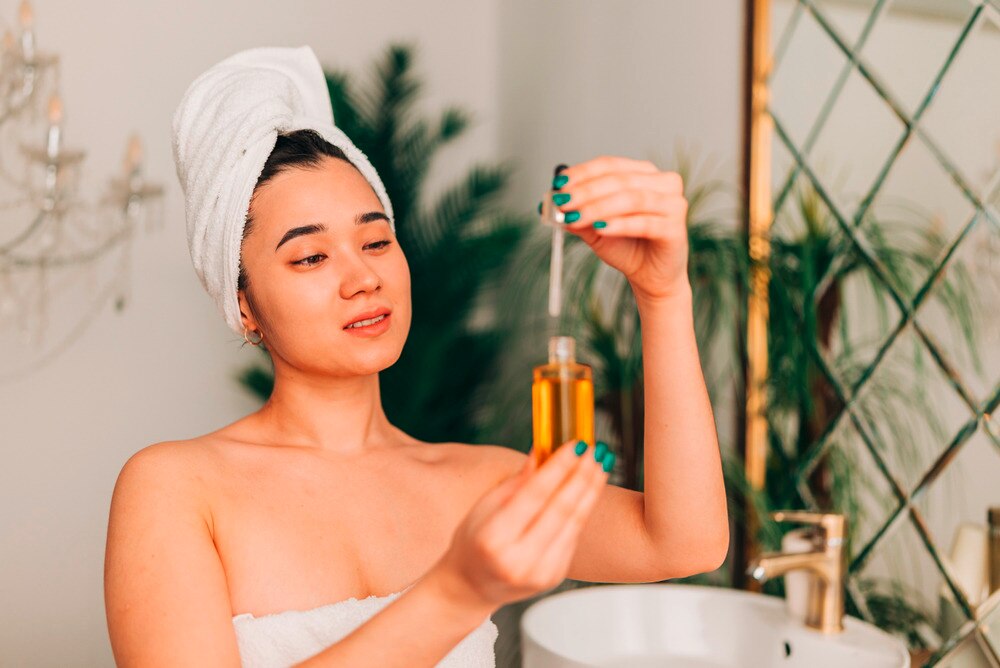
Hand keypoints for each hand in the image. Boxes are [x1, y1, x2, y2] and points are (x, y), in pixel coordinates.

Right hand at [429, 440, 607, 610]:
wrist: (472, 585)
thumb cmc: (475, 539)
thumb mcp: (486, 505)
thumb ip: (520, 480)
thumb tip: (545, 448)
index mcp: (494, 538)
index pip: (535, 495)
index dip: (559, 467)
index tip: (576, 444)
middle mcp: (518, 559)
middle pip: (561, 509)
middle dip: (582, 475)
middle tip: (596, 449)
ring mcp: (539, 572)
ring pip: (574, 522)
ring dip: (591, 489)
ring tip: (601, 463)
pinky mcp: (554, 577)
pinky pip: (573, 535)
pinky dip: (583, 509)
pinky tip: (591, 487)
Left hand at [549, 155, 689, 301]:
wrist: (651, 276)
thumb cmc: (627, 246)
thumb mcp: (595, 228)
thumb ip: (577, 214)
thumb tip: (551, 203)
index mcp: (644, 174)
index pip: (610, 165)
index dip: (583, 173)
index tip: (559, 183)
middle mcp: (663, 183)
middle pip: (620, 180)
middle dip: (587, 191)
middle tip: (563, 202)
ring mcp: (673, 204)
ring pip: (632, 199)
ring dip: (599, 207)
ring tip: (576, 217)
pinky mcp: (676, 228)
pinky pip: (644, 223)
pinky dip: (619, 224)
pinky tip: (600, 228)